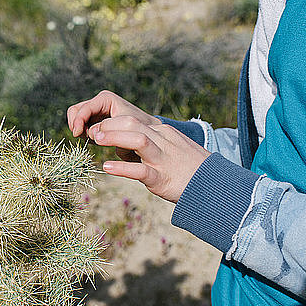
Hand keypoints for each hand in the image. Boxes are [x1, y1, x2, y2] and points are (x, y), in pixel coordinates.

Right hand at [67, 90, 159, 161]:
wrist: (147, 133)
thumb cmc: (139, 128)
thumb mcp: (125, 127)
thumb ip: (107, 128)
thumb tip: (90, 133)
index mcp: (106, 99)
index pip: (84, 108)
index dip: (79, 120)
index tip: (78, 134)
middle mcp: (98, 103)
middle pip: (75, 110)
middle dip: (76, 124)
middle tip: (82, 137)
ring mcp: (95, 112)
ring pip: (75, 118)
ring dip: (79, 130)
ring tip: (90, 139)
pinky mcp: (94, 122)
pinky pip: (81, 127)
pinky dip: (83, 134)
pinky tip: (94, 141)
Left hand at [90, 115, 210, 202]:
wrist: (214, 186)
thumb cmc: (189, 169)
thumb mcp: (171, 148)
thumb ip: (151, 143)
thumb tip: (125, 144)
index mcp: (163, 133)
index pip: (133, 120)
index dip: (111, 123)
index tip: (97, 129)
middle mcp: (163, 142)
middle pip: (132, 124)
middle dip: (109, 125)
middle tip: (92, 133)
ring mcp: (163, 160)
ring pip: (137, 140)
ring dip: (114, 138)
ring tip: (96, 140)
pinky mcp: (162, 179)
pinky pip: (141, 171)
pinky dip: (122, 168)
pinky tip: (107, 168)